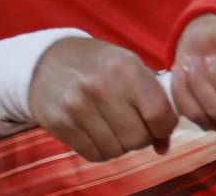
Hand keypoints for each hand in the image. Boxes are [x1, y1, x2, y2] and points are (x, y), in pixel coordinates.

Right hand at [28, 38, 177, 162]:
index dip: (165, 127)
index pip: (159, 113)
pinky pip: (93, 155)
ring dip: (120, 145)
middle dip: (141, 138)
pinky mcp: (61, 124)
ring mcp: (79, 107)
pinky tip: (97, 133)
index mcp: (126, 68)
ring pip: (116, 150)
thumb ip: (153, 99)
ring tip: (113, 127)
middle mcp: (102, 87)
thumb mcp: (130, 67)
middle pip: (138, 138)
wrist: (49, 60)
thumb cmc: (99, 64)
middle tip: (134, 126)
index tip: (160, 127)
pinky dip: (101, 150)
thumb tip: (163, 145)